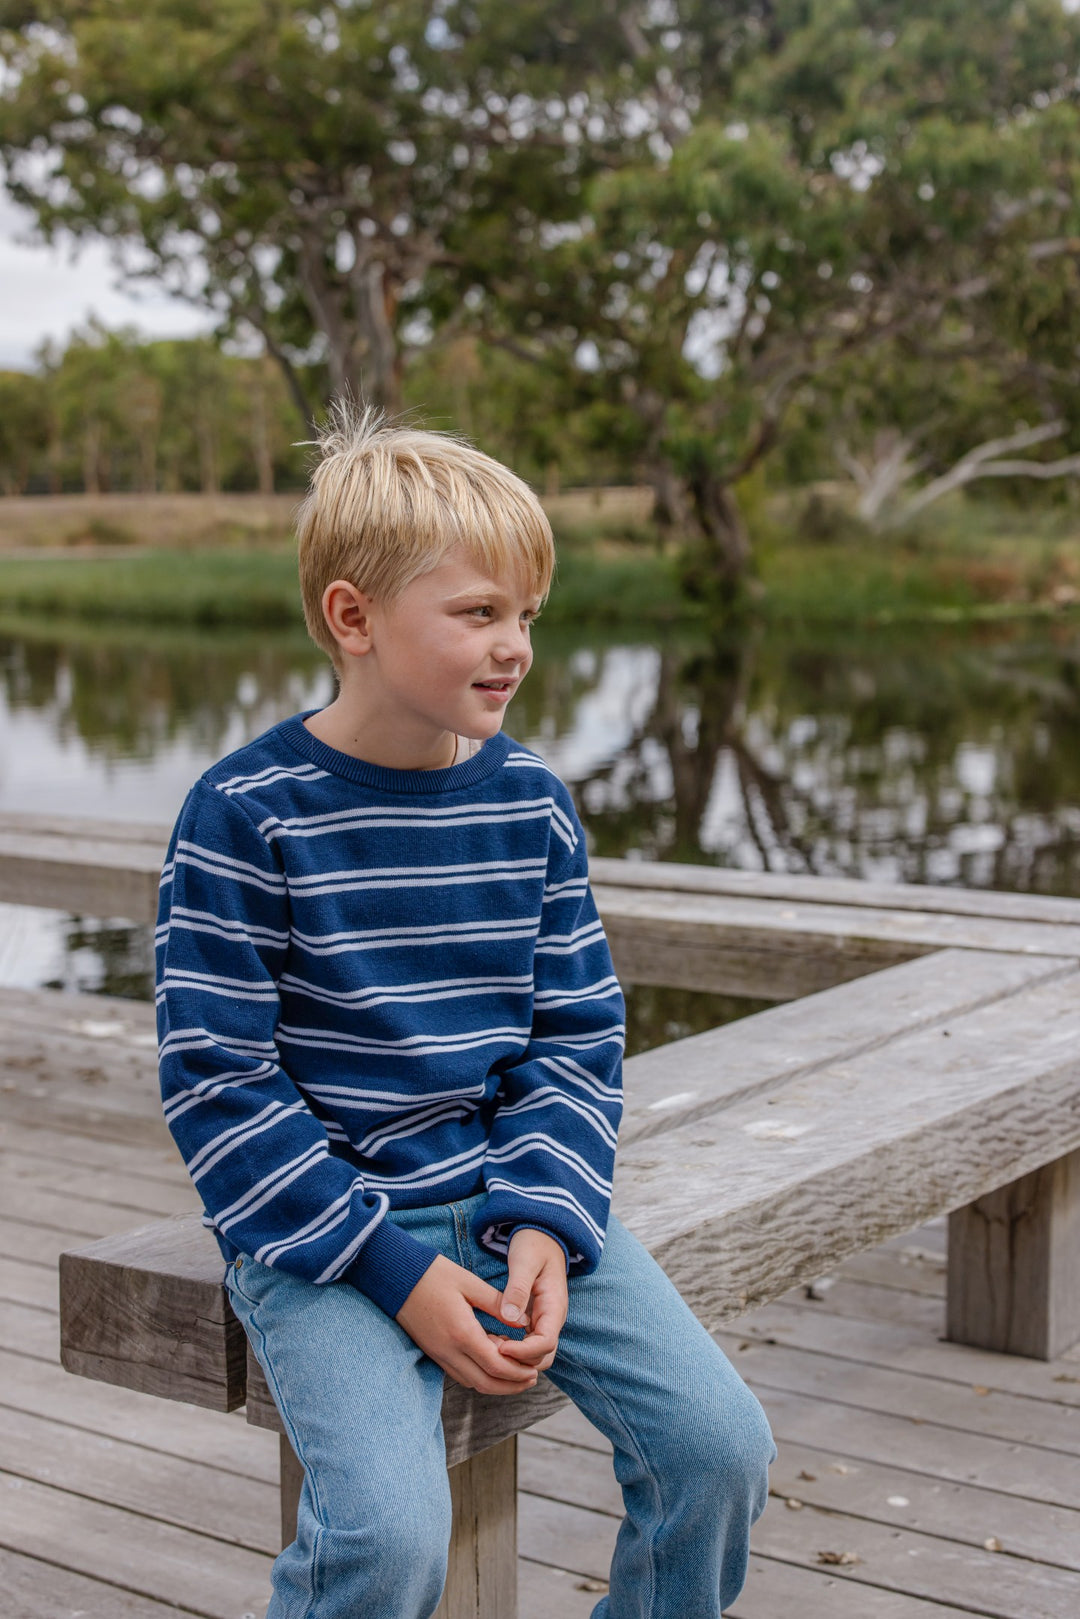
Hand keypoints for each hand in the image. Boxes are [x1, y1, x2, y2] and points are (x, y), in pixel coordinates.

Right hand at [396, 1254, 540, 1395]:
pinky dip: (479, 1375)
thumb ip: (498, 1304)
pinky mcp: (433, 1352)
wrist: (394, 1277)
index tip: (535, 1369)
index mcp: (461, 1332)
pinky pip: (460, 1374)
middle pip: (485, 1383)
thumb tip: (523, 1321)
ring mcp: (438, 1354)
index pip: (495, 1366)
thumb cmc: (433, 1274)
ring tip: (516, 1373)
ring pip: (472, 1382)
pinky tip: (491, 1360)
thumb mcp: (469, 1283)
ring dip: (496, 1383)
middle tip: (531, 1378)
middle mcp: (449, 1351)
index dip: (518, 1372)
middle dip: (511, 1385)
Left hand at [493, 1229, 568, 1373]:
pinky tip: (492, 1341)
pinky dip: (512, 1351)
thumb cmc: (534, 1245)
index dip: (523, 1352)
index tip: (499, 1348)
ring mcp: (544, 1322)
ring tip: (489, 1346)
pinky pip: (527, 1346)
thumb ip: (518, 1288)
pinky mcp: (535, 1321)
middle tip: (489, 1350)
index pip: (546, 1344)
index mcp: (554, 1307)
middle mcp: (552, 1319)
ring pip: (535, 1356)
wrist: (542, 1236)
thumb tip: (510, 1317)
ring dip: (515, 1359)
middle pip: (543, 1357)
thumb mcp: (524, 1261)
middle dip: (518, 1362)